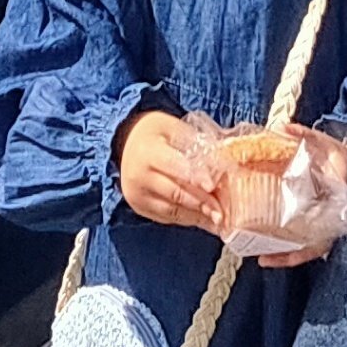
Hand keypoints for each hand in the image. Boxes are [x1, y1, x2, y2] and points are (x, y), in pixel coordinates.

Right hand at [115, 109, 228, 233]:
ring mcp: (138, 195)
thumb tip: (222, 159)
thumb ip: (193, 141)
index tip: (213, 186)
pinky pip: (167, 217)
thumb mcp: (171, 126)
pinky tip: (204, 220)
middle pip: (175, 193)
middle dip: (202, 203)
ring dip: (197, 216)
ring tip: (218, 219)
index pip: (174, 167)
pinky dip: (188, 219)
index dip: (195, 177)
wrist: (124, 144)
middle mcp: (139, 176)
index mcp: (148, 152)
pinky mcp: (140, 207)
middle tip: (222, 211)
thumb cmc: (153, 133)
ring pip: (172, 210)